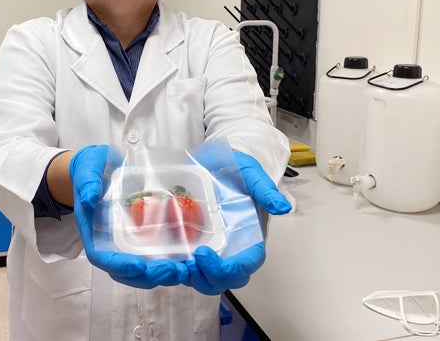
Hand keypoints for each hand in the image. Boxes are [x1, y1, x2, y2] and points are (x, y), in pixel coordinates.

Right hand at [70, 145, 187, 287]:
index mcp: (92, 231)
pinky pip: (155, 254)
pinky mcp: (142, 234)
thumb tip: (89, 199)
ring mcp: (126, 241)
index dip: (119, 265)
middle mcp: (109, 242)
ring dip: (163, 274)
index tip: (137, 266)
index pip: (102, 257)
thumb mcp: (87, 168)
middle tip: (172, 270)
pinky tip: (188, 259)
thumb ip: (87, 182)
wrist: (101, 164)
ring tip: (184, 270)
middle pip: (126, 271)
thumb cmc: (91, 167)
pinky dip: (170, 261)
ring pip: (143, 269)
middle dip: (149, 275)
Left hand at [183, 141, 290, 293]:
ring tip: (170, 266)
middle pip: (223, 280)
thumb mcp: (249, 171)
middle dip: (206, 278)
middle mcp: (229, 247)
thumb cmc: (232, 167)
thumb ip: (265, 188)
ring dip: (188, 278)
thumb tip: (283, 207)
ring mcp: (209, 248)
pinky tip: (156, 260)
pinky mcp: (188, 244)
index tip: (206, 256)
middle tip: (187, 264)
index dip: (230, 269)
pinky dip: (172, 269)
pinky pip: (183, 266)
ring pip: (201, 278)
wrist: (209, 159)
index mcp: (249, 236)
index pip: (247, 263)